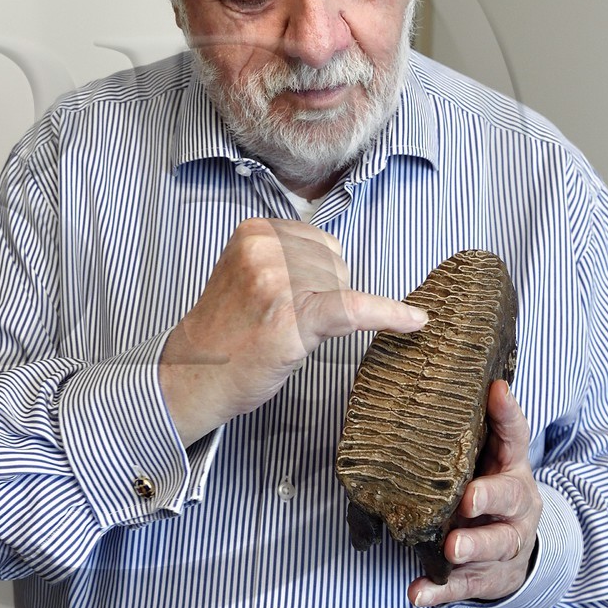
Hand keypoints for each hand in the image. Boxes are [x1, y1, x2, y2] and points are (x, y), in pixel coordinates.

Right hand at [159, 218, 427, 445]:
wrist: (193, 376)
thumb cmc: (223, 333)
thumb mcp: (245, 273)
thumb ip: (285, 256)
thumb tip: (341, 261)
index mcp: (254, 232)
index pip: (320, 242)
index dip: (316, 275)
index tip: (290, 298)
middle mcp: (265, 250)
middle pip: (335, 265)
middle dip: (318, 295)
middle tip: (275, 322)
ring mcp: (280, 283)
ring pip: (343, 289)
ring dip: (322, 317)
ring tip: (279, 333)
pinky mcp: (295, 318)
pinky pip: (355, 309)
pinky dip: (390, 315)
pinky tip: (414, 321)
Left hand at [409, 379, 541, 606]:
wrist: (520, 553)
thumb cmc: (491, 492)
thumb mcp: (493, 459)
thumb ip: (481, 427)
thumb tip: (462, 379)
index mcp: (512, 469)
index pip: (515, 436)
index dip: (508, 414)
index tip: (495, 391)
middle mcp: (516, 505)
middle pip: (510, 499)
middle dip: (489, 498)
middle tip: (468, 500)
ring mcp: (504, 542)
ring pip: (493, 545)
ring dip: (471, 547)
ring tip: (451, 549)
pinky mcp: (487, 575)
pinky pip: (464, 584)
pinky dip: (440, 590)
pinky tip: (418, 593)